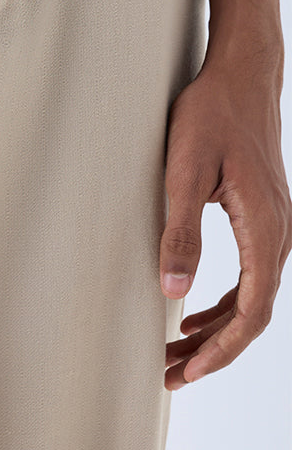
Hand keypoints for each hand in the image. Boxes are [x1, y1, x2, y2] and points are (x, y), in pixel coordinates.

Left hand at [159, 51, 291, 390]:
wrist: (241, 75)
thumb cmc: (211, 115)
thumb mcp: (184, 172)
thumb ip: (181, 232)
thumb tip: (174, 292)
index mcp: (264, 228)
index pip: (251, 310)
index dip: (220, 349)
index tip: (188, 371)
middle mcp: (278, 233)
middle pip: (252, 313)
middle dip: (213, 350)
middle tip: (171, 373)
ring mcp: (274, 225)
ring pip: (251, 297)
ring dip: (215, 329)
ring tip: (176, 351)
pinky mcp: (262, 216)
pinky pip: (249, 274)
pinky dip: (223, 302)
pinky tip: (194, 309)